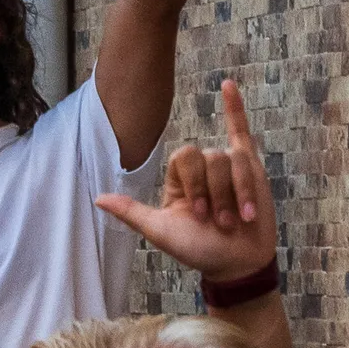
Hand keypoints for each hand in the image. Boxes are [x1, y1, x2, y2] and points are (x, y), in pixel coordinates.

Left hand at [94, 75, 273, 283]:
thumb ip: (133, 213)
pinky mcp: (251, 168)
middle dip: (216, 192)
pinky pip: (241, 130)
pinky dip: (235, 107)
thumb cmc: (199, 249)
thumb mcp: (161, 231)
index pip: (184, 157)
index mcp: (179, 180)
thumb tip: (97, 198)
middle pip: (210, 158)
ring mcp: (227, 166)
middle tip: (220, 222)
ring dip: (237, 193)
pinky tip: (228, 85)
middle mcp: (202, 169)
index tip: (200, 215)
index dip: (194, 184)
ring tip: (238, 219)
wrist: (236, 263)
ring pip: (232, 160)